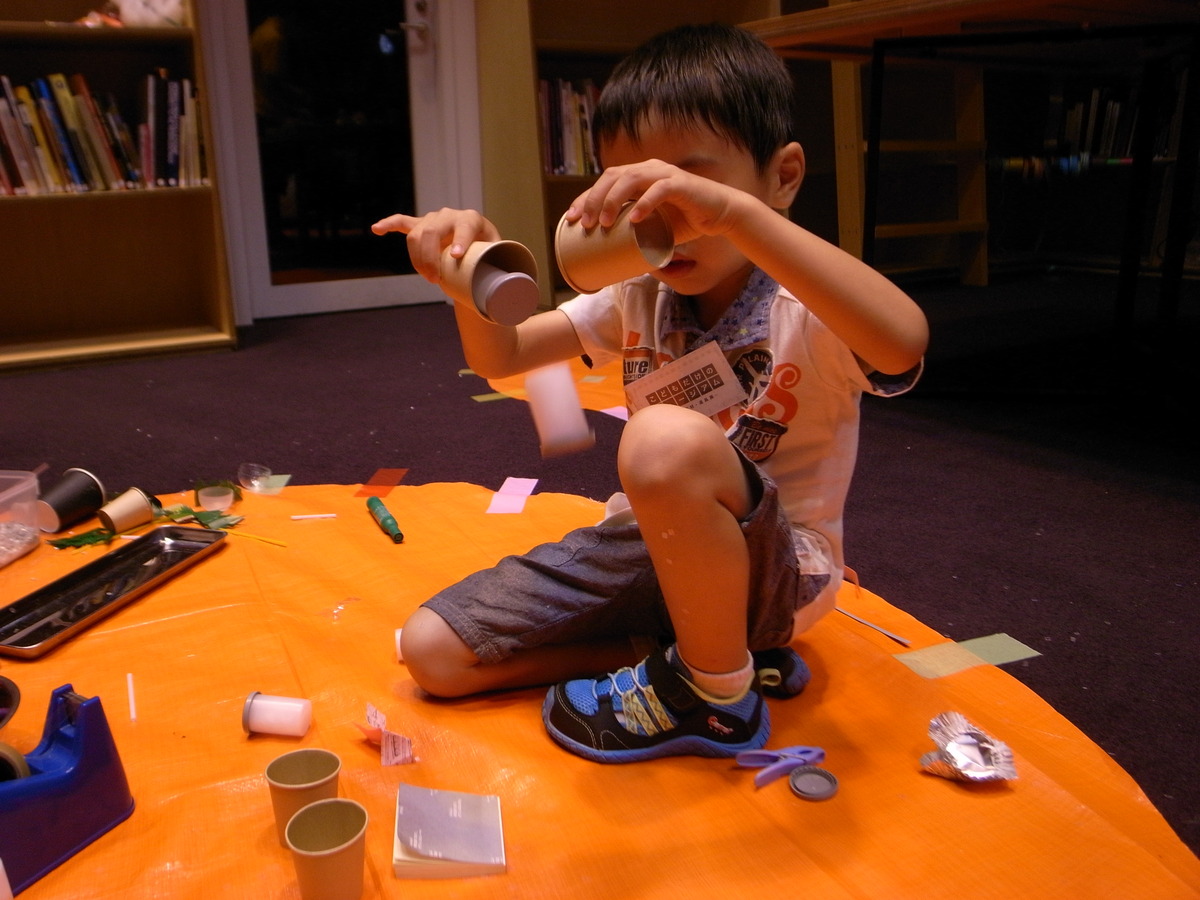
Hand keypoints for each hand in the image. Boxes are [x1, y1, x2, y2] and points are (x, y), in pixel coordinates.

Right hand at [371, 209, 500, 283]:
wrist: (478, 249)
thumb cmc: (491, 257)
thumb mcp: (499, 261)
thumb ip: (502, 268)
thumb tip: (512, 290)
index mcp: (472, 219)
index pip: (464, 226)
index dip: (460, 240)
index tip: (456, 257)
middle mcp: (450, 215)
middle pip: (432, 231)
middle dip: (430, 257)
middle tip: (435, 280)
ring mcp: (434, 219)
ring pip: (416, 234)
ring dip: (417, 258)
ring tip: (428, 278)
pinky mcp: (421, 226)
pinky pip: (403, 223)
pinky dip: (389, 225)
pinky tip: (376, 229)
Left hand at [562, 160, 743, 246]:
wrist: (721, 214)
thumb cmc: (687, 220)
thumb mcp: (655, 226)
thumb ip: (635, 233)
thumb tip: (612, 258)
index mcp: (639, 176)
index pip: (605, 181)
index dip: (584, 198)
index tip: (570, 219)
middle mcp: (649, 169)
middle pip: (612, 177)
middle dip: (593, 200)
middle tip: (585, 224)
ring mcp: (665, 174)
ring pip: (631, 179)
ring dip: (613, 200)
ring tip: (605, 223)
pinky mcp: (682, 185)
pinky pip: (660, 190)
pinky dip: (645, 204)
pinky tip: (634, 219)